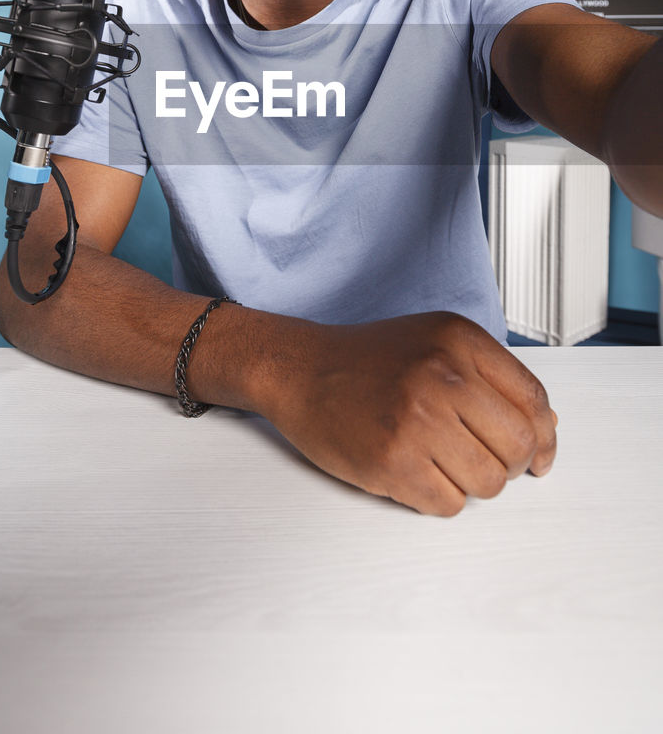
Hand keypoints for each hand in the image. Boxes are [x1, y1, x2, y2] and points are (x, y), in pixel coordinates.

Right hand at [266, 311, 557, 515]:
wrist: (300, 370)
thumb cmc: (368, 360)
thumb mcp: (435, 343)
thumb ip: (491, 377)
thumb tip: (545, 428)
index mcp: (459, 340)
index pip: (533, 400)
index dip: (544, 438)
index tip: (539, 455)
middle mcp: (443, 375)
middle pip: (518, 447)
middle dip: (507, 463)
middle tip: (480, 458)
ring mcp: (418, 420)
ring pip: (489, 482)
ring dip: (470, 481)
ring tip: (438, 459)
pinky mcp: (394, 462)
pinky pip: (450, 504)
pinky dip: (437, 496)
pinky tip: (414, 469)